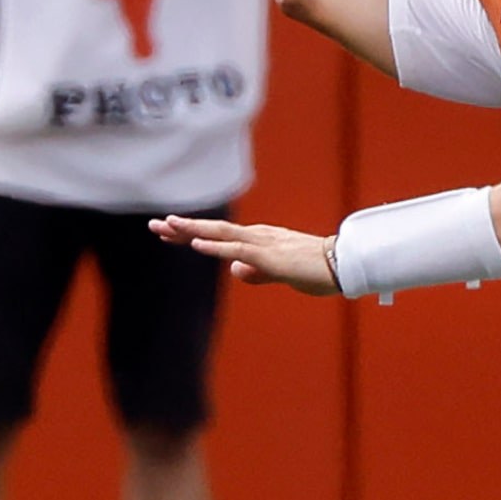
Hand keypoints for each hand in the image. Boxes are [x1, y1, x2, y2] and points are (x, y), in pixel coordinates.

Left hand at [152, 214, 340, 294]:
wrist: (346, 265)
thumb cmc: (319, 270)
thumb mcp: (282, 274)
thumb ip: (257, 272)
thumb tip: (234, 271)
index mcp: (261, 240)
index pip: (220, 235)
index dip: (192, 233)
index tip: (167, 232)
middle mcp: (258, 236)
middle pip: (214, 230)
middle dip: (183, 228)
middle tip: (154, 225)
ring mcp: (264, 244)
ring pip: (221, 233)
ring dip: (193, 229)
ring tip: (167, 225)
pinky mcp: (270, 255)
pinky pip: (238, 249)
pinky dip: (216, 245)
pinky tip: (197, 243)